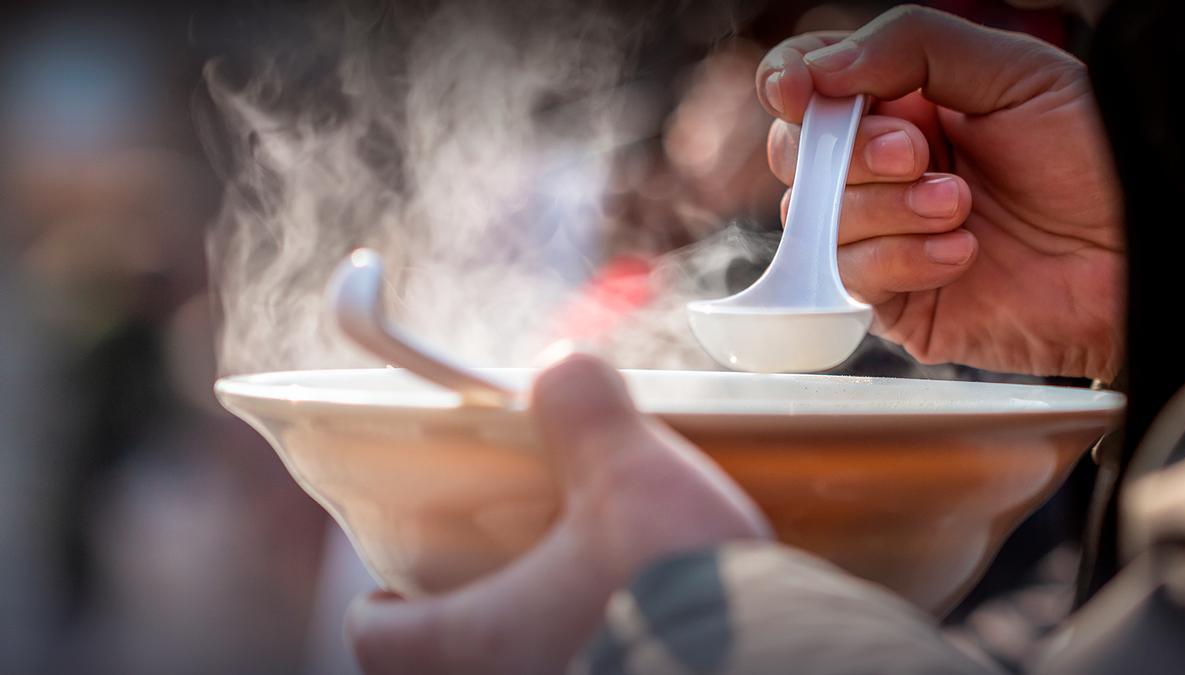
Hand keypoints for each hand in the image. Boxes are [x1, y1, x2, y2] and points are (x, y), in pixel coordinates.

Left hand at [347, 354, 768, 673]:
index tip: (402, 577)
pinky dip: (601, 654)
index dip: (382, 604)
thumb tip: (561, 366)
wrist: (780, 670)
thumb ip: (584, 410)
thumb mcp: (628, 477)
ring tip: (591, 587)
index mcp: (473, 648)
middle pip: (450, 660)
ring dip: (541, 636)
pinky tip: (653, 620)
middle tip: (513, 565)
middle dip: (475, 614)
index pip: (377, 638)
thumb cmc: (675, 590)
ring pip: (518, 672)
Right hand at [759, 5, 1123, 380]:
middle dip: (849, 152)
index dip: (790, 83)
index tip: (800, 90)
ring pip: (815, 216)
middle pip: (797, 152)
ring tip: (961, 207)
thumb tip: (819, 69)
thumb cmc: (1093, 159)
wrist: (1140, 254)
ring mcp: (881, 235)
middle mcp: (882, 169)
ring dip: (888, 209)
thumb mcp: (1012, 72)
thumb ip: (911, 46)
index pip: (811, 83)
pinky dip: (902, 259)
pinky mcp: (893, 298)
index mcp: (904, 103)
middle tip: (917, 154)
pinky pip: (850, 275)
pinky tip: (963, 253)